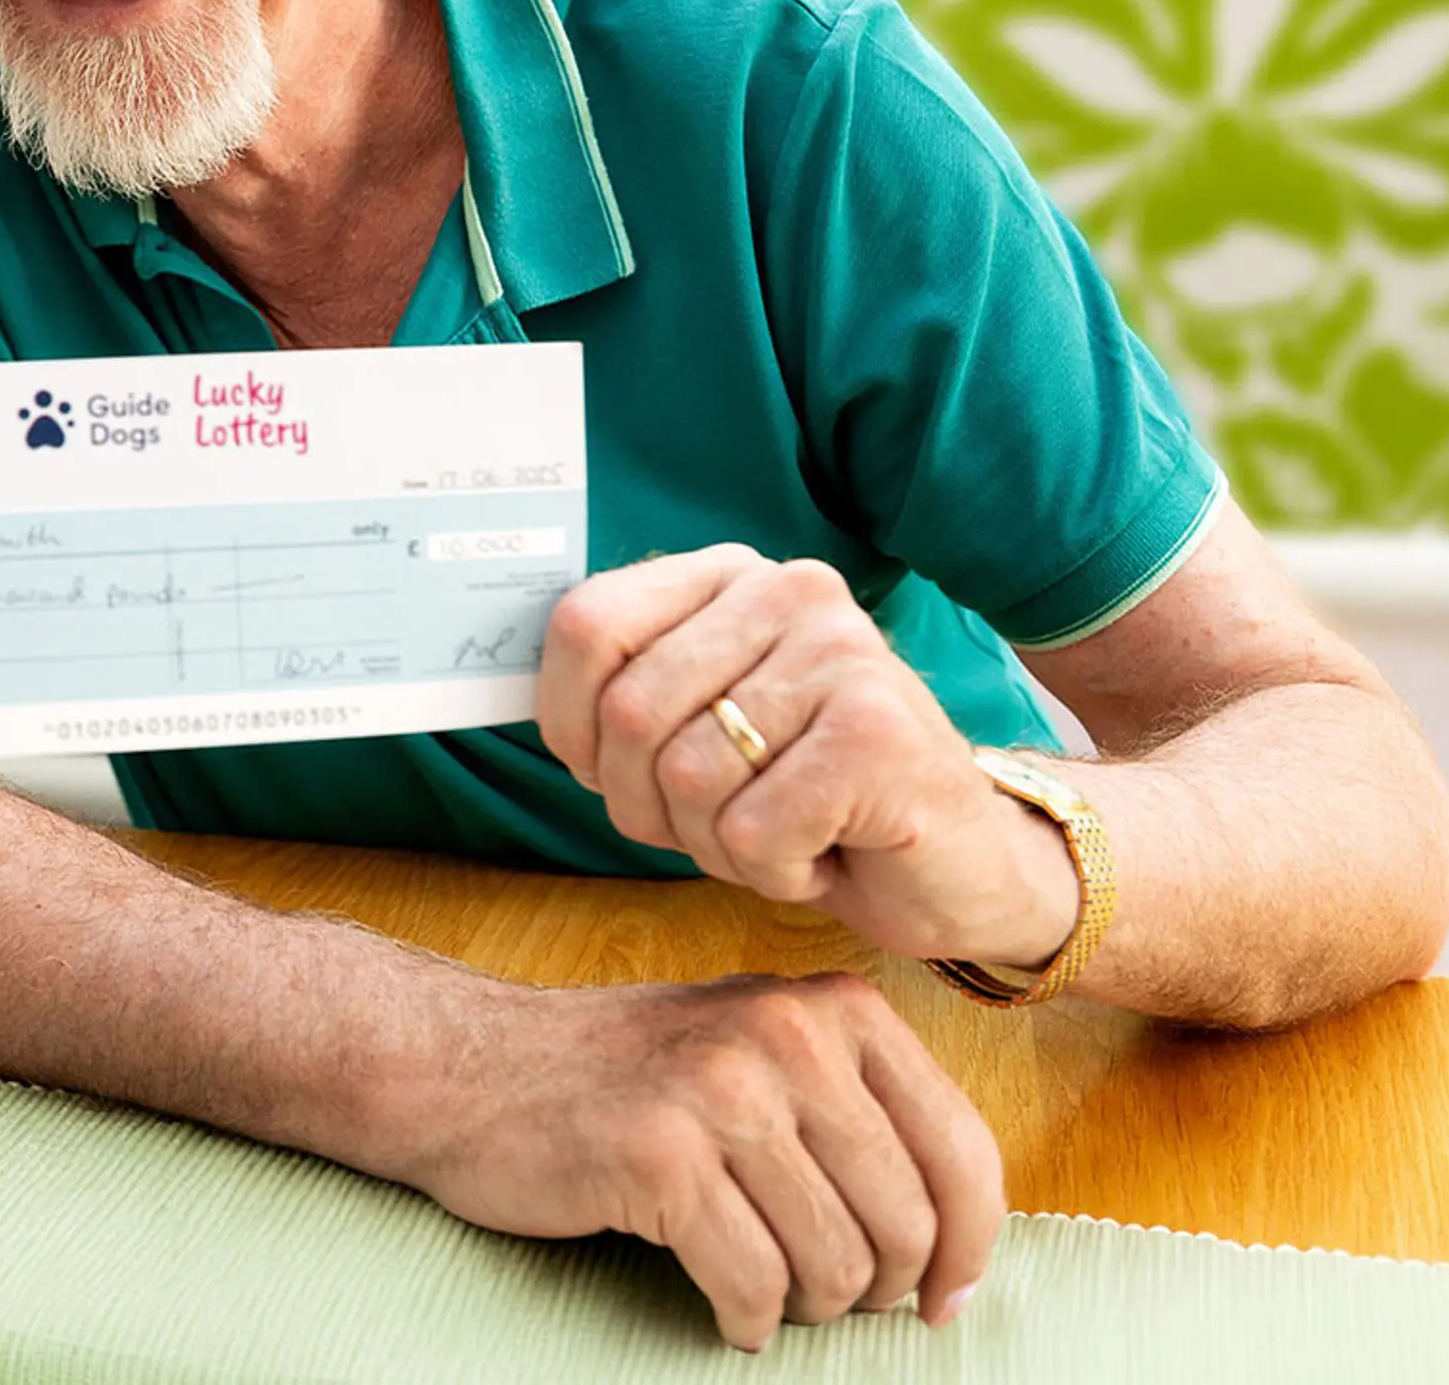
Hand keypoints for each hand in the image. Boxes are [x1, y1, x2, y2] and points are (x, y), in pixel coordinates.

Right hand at [395, 974, 1001, 1349]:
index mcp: (833, 1008)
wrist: (470, 1067)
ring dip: (807, 1309)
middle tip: (834, 1302)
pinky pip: (751, 1284)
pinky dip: (747, 1322)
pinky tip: (728, 1314)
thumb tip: (954, 1230)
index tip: (945, 1298)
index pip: (960, 1149)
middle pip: (905, 1223)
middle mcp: (788, 1036)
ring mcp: (721, 1092)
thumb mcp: (757, 1050)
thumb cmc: (622, 1076)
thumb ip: (855, 1109)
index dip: (971, 1246)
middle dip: (878, 1289)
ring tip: (770, 1297)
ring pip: (833, 1264)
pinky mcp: (658, 1157)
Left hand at [538, 547, 1077, 968]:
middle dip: (647, 806)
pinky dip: (775, 873)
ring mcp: (842, 653)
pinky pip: (753, 832)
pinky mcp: (879, 732)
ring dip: (718, 846)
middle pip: (627, 713)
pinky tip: (827, 854)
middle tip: (717, 826)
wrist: (961, 866)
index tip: (603, 773)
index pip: (585, 625)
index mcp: (728, 576)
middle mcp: (788, 590)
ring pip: (688, 780)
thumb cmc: (809, 804)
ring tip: (783, 835)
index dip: (567, 723)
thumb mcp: (696, 732)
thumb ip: (618, 695)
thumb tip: (486, 679)